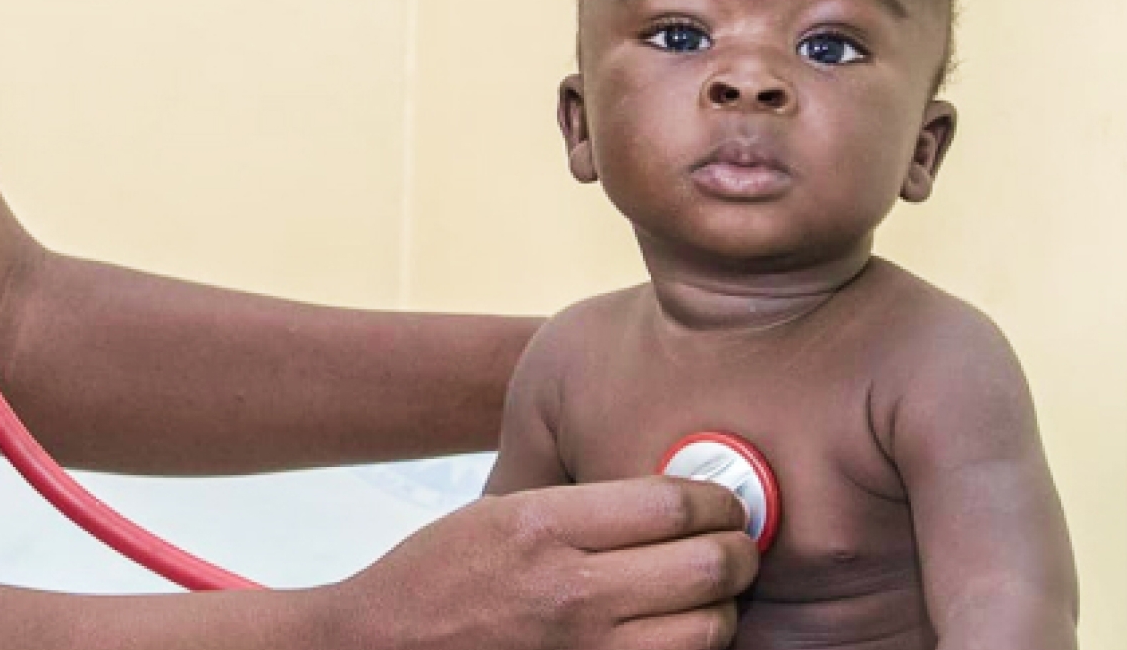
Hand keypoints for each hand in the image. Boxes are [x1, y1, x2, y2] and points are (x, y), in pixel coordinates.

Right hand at [317, 478, 757, 648]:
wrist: (389, 645)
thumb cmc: (440, 576)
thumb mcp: (502, 511)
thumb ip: (583, 504)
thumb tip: (672, 493)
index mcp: (545, 527)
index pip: (672, 503)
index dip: (717, 498)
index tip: (722, 499)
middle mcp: (572, 590)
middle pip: (707, 565)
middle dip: (737, 551)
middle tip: (735, 544)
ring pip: (709, 628)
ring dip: (722, 608)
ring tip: (709, 593)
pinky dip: (692, 648)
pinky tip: (678, 630)